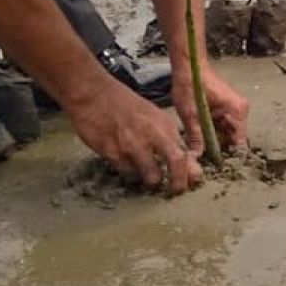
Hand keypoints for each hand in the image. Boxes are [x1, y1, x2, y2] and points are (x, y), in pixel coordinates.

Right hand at [66, 79, 202, 193]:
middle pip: (176, 166)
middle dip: (178, 184)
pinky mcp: (113, 154)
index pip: (186, 154)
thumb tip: (185, 162)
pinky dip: (129, 173)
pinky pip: (127, 174)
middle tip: (174, 190)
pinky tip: (126, 162)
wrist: (95, 95)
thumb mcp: (154, 116)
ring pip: (151, 178)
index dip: (191, 172)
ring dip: (149, 179)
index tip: (191, 181)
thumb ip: (168, 137)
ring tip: (144, 171)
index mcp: (165, 126)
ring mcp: (133, 146)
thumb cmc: (125, 105)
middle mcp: (153, 136)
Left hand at [172, 67, 249, 154]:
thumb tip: (195, 158)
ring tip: (200, 149)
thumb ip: (196, 137)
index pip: (239, 144)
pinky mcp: (226, 107)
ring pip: (227, 133)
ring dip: (215, 141)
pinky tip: (201, 137)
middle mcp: (240, 111)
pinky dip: (213, 132)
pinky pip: (222, 125)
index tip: (214, 167)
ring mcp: (234, 108)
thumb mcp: (191, 114)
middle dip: (219, 150)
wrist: (190, 65)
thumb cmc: (191, 84)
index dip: (227, 157)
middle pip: (233, 139)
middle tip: (204, 161)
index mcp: (238, 112)